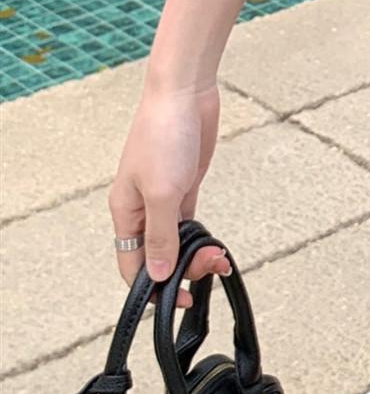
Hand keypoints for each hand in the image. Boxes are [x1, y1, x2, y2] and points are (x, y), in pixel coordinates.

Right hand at [108, 81, 229, 306]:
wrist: (184, 95)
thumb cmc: (164, 135)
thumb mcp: (163, 193)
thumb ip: (161, 236)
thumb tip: (156, 275)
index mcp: (125, 212)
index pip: (131, 265)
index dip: (151, 288)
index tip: (177, 299)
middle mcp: (140, 209)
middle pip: (156, 256)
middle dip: (182, 269)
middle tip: (210, 268)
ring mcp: (163, 198)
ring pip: (176, 241)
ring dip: (196, 254)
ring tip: (219, 258)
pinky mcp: (183, 187)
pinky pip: (188, 224)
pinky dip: (201, 237)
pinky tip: (215, 244)